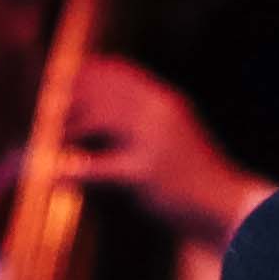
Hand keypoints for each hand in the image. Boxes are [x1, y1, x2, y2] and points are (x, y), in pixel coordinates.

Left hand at [55, 55, 262, 249]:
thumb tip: (108, 115)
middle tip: (49, 114)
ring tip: (54, 140)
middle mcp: (159, 113)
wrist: (230, 207)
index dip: (88, 72)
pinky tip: (55, 177)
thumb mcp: (175, 135)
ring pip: (97, 120)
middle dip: (71, 100)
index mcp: (166, 101)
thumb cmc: (198, 177)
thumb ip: (146, 119)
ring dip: (68, 128)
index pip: (120, 72)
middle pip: (103, 92)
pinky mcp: (144, 174)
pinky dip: (71, 172)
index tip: (63, 78)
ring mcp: (152, 142)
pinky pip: (96, 168)